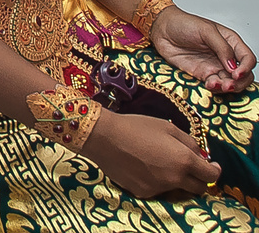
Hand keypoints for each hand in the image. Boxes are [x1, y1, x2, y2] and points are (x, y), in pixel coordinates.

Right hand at [83, 107, 221, 197]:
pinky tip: (146, 167)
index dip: (214, 170)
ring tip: (163, 162)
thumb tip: (201, 155)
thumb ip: (189, 142)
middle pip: (198, 188)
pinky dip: (159, 181)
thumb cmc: (138, 126)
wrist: (106, 138)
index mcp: (184, 160)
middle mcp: (175, 179)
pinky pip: (159, 190)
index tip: (212, 165)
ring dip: (178, 180)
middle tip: (191, 166)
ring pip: (178, 189)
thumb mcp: (167, 126)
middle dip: (199, 179)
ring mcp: (160, 189)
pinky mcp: (145, 194)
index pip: (210, 175)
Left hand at [151, 5, 255, 93]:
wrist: (162, 29)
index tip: (236, 73)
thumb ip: (222, 47)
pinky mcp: (203, 74)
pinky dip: (216, 88)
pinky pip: (215, 85)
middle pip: (243, 74)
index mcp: (230, 41)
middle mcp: (224, 55)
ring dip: (228, 88)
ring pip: (230, 83)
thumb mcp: (205, 30)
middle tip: (230, 83)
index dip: (246, 67)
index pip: (247, 58)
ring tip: (220, 85)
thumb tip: (233, 65)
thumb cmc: (183, 23)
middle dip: (240, 82)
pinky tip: (210, 85)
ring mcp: (214, 65)